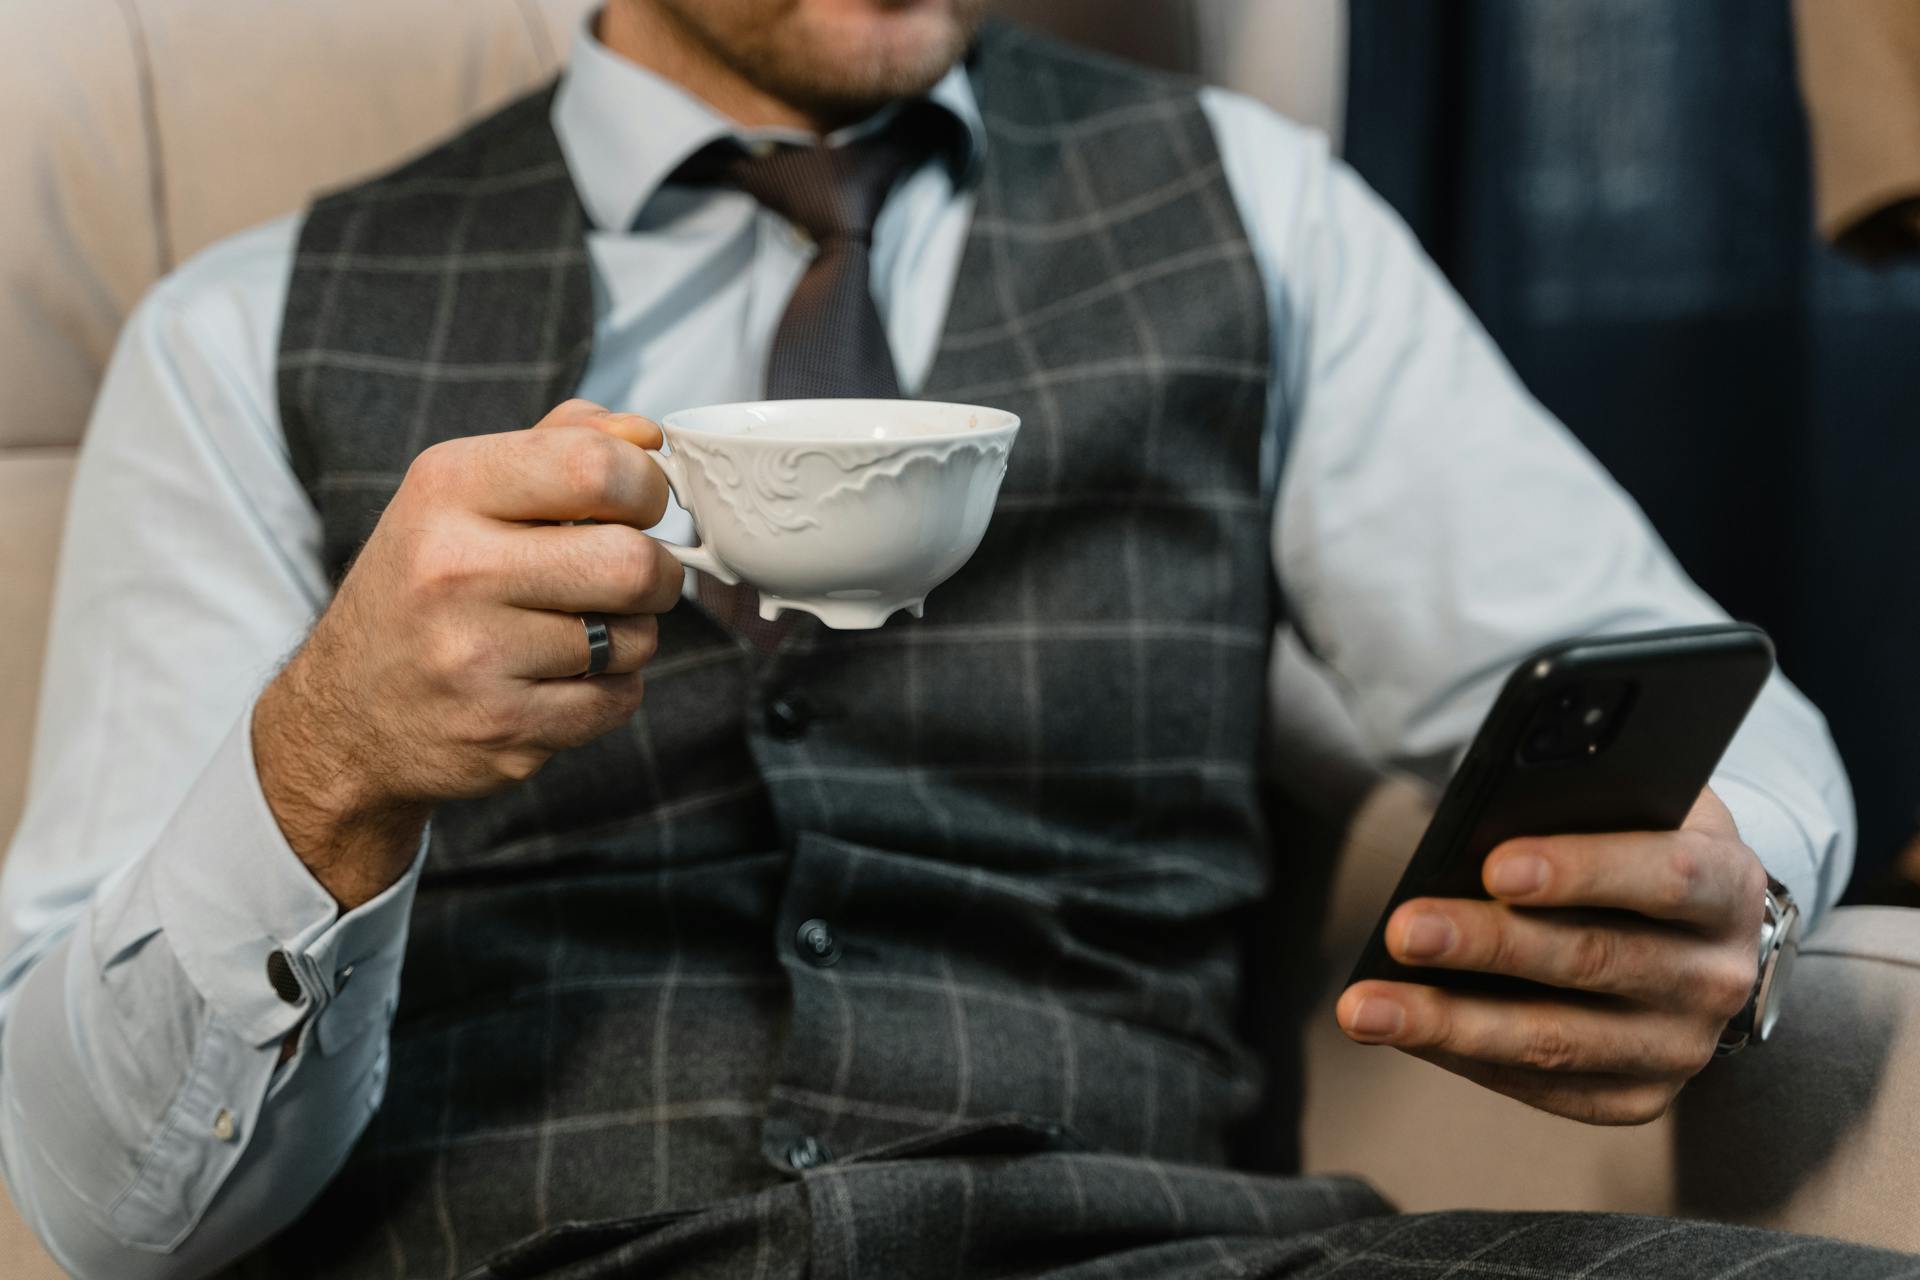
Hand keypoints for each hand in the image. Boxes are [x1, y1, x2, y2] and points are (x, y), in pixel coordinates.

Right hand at [254, 401, 682, 907]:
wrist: (345, 714)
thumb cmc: (425, 584)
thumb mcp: (463, 492)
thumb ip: (559, 444)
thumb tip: (645, 436)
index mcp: (450, 488)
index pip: (596, 467)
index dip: (646, 487)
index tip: (636, 506)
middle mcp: (455, 569)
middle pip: (633, 561)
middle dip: (658, 572)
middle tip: (634, 577)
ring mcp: (475, 657)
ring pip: (636, 637)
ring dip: (630, 635)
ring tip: (578, 630)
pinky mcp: (502, 728)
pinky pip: (620, 700)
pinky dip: (610, 690)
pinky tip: (560, 679)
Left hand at [1335, 789, 1766, 1123]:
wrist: (1693, 923)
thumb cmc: (1637, 838)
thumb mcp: (1633, 799)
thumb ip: (1582, 798)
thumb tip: (1486, 817)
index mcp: (1729, 886)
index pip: (1665, 875)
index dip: (1581, 871)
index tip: (1494, 864)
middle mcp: (1717, 977)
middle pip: (1593, 962)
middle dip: (1488, 946)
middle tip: (1402, 930)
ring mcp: (1681, 1047)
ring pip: (1557, 1041)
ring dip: (1451, 1023)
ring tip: (1367, 1006)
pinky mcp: (1640, 1096)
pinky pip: (1544, 1086)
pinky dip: (1465, 1058)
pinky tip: (1403, 1031)